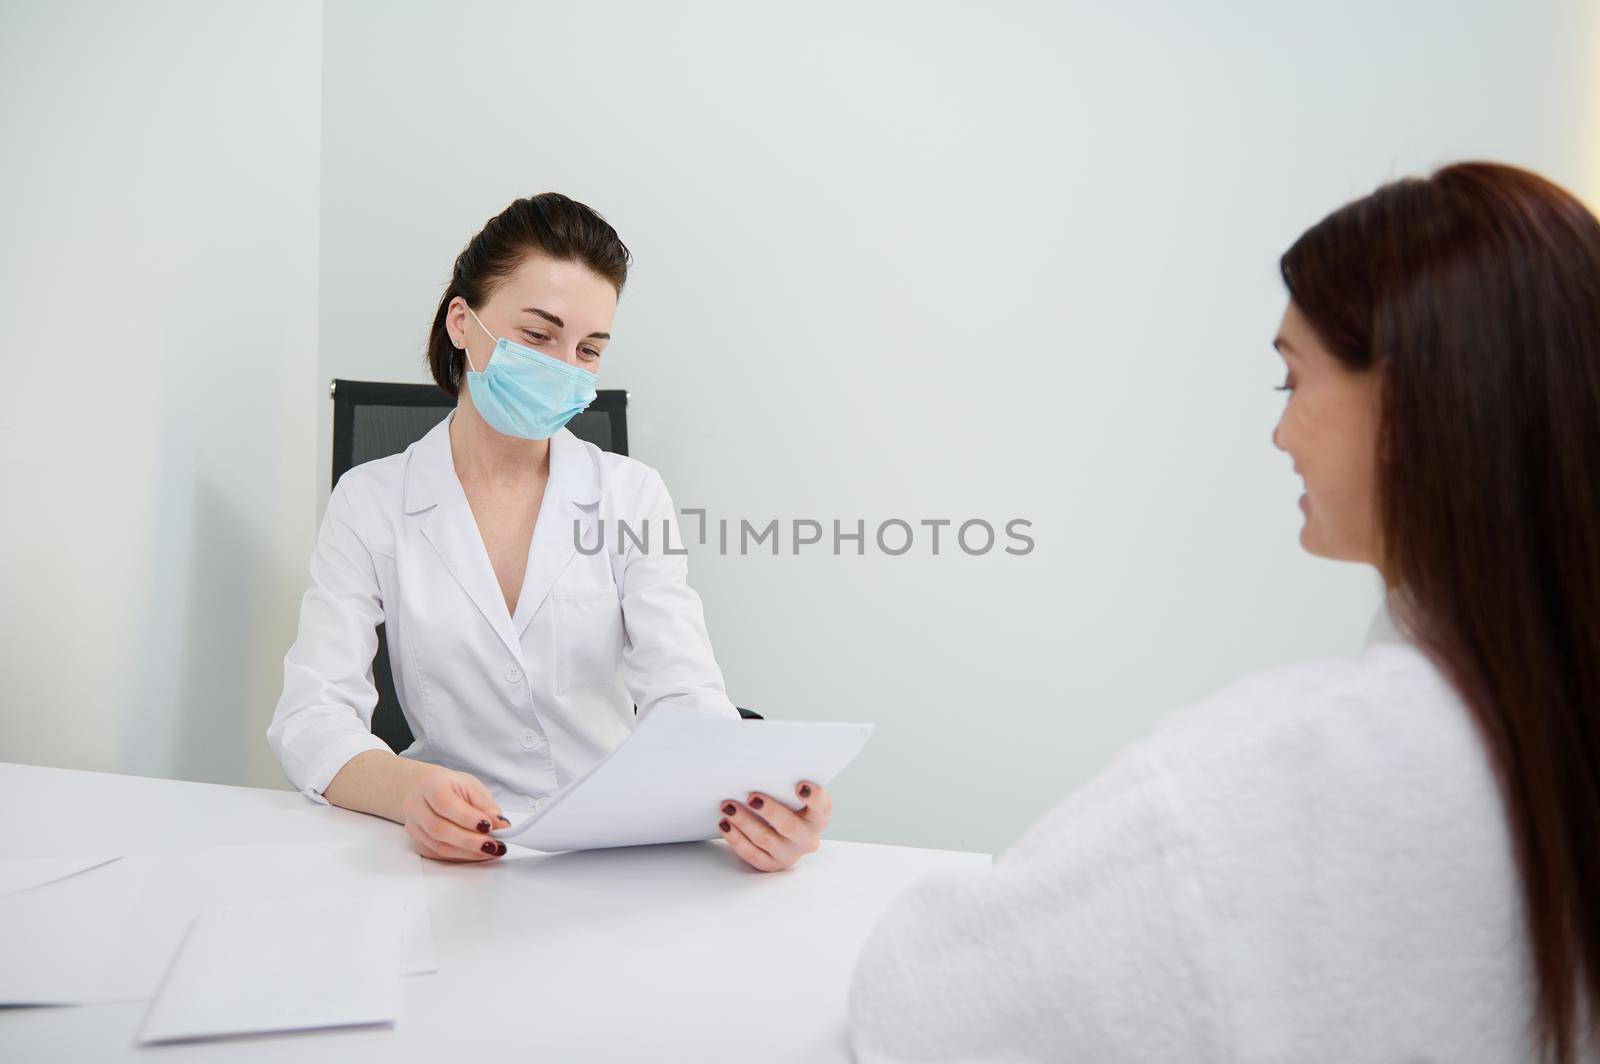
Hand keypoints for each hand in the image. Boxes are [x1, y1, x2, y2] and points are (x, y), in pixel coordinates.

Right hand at [401, 767, 511, 862]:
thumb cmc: (452, 787)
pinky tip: (478, 853)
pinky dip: (462, 856)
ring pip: (439, 846)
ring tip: (491, 850)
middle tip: (494, 845)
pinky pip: (440, 855)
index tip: (489, 826)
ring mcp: (413, 827)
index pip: (444, 804)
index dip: (467, 818)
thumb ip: (486, 806)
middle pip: (439, 829)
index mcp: (430, 785)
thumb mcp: (472, 787)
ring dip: (468, 852)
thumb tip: (501, 825)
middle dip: (470, 840)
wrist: (429, 791)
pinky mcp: (417, 843)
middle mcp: (415, 806)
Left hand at [716, 780, 832, 871]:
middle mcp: (807, 838)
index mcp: (819, 817)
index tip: (800, 785)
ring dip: (744, 822)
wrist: (784, 835)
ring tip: (728, 807)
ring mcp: (789, 854)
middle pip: (790, 826)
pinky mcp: (771, 864)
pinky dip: (736, 839)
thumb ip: (786, 785)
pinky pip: (752, 854)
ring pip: (766, 839)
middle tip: (751, 797)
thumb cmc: (788, 806)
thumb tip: (762, 763)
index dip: (813, 797)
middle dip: (769, 811)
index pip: (822, 806)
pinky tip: (725, 824)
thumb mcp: (792, 795)